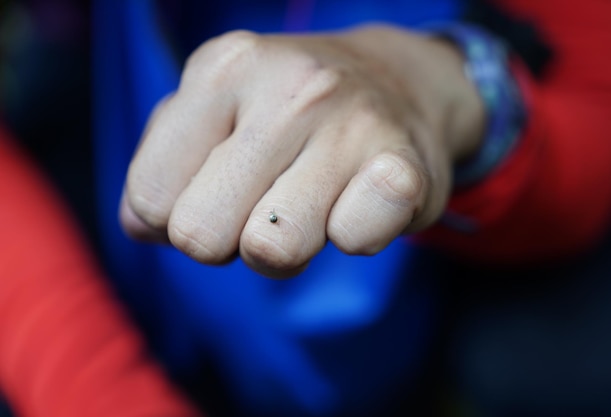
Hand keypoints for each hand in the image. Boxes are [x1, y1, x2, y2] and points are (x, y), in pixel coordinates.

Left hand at [120, 24, 483, 277]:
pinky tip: (359, 200)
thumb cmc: (291, 112)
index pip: (151, 197)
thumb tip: (141, 226)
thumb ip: (162, 165)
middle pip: (200, 236)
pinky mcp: (405, 169)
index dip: (175, 216)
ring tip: (309, 204)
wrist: (398, 82)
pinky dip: (353, 236)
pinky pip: (352, 242)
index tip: (215, 192)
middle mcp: (289, 87)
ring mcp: (351, 125)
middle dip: (226, 240)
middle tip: (262, 204)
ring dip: (286, 247)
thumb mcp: (214, 110)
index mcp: (223, 68)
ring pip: (271, 252)